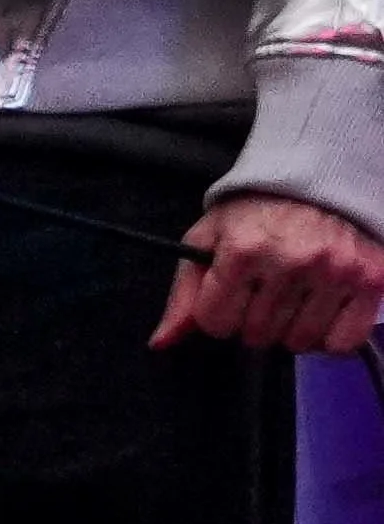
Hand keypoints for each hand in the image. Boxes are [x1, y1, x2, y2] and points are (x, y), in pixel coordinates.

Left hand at [167, 191, 383, 355]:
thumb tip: (162, 342)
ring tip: (292, 296)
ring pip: (297, 342)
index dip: (217, 314)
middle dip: (251, 320)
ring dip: (289, 329)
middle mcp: (292, 261)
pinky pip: (342, 342)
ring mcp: (335, 271)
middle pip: (255, 335)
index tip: (229, 295)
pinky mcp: (371, 279)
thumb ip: (184, 294)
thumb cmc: (255, 212)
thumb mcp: (208, 239)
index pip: (215, 322)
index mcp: (244, 250)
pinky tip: (319, 312)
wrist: (319, 180)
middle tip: (263, 290)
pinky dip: (328, 337)